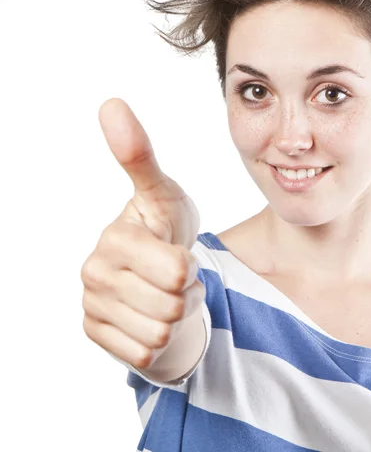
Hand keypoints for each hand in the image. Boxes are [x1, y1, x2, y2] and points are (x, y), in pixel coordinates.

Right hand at [81, 98, 203, 370]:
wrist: (158, 272)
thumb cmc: (163, 227)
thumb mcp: (163, 193)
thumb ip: (140, 156)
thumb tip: (110, 103)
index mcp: (113, 240)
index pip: (178, 270)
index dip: (191, 266)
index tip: (173, 250)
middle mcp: (94, 276)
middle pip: (173, 305)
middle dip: (186, 292)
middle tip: (173, 275)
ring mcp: (93, 308)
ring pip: (162, 332)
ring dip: (176, 315)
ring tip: (164, 292)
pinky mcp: (97, 336)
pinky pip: (147, 354)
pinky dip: (161, 340)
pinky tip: (150, 315)